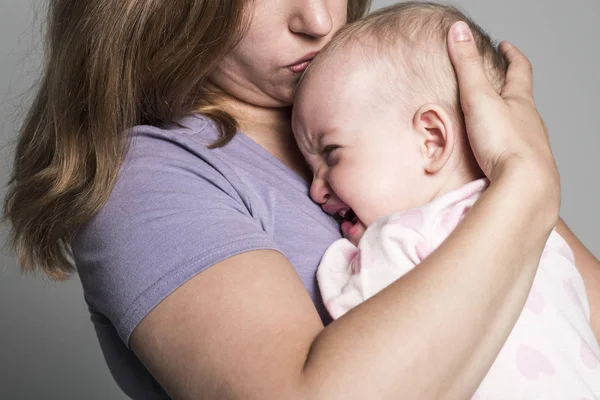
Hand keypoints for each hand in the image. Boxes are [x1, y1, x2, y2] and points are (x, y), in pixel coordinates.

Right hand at [447, 21, 559, 203]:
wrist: (524, 184)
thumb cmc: (503, 141)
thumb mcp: (479, 97)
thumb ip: (467, 66)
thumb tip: (458, 31)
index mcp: (520, 101)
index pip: (520, 70)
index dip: (512, 55)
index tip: (505, 46)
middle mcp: (530, 121)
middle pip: (523, 98)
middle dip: (511, 87)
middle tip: (499, 81)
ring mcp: (530, 144)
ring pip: (521, 125)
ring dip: (509, 118)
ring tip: (495, 118)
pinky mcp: (523, 167)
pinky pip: (515, 150)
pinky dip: (505, 144)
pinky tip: (495, 153)